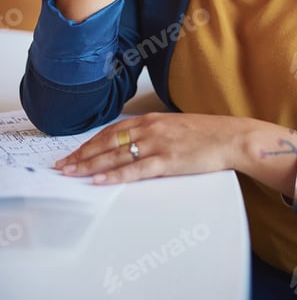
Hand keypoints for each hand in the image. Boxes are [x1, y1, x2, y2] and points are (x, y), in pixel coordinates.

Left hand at [55, 112, 232, 184]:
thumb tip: (135, 144)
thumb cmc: (207, 133)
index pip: (111, 131)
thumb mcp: (175, 126)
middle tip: (62, 166)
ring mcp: (158, 144)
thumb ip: (154, 132)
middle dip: (82, 155)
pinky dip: (114, 175)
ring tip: (72, 174)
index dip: (89, 143)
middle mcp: (150, 128)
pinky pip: (135, 170)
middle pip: (107, 143)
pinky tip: (99, 181)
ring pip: (115, 156)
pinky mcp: (167, 160)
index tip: (74, 153)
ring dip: (90, 165)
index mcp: (151, 119)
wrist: (231, 137)